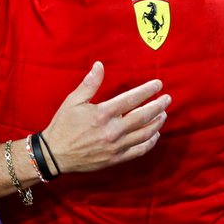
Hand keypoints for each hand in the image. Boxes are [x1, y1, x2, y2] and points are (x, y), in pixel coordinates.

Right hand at [41, 62, 170, 173]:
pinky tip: (154, 135)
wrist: (55, 154)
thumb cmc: (63, 125)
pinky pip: (138, 151)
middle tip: (167, 99)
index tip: (158, 84)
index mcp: (102, 114)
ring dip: (157, 123)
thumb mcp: (73, 101)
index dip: (147, 91)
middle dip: (158, 106)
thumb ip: (89, 84)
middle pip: (143, 117)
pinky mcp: (115, 158)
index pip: (131, 99)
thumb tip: (99, 65)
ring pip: (144, 134)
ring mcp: (115, 146)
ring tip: (163, 114)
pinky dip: (149, 142)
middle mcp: (112, 130)